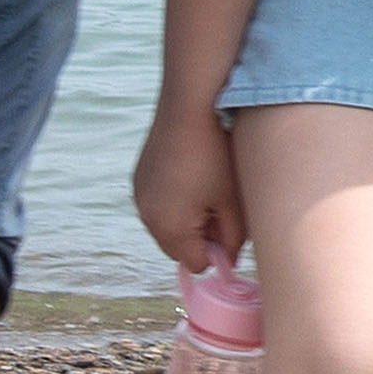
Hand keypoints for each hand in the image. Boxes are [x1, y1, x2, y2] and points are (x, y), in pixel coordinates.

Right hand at [131, 104, 244, 277]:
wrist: (188, 109)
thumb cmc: (215, 156)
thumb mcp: (232, 200)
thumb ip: (234, 238)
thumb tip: (230, 259)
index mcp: (170, 228)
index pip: (195, 264)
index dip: (217, 253)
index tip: (232, 230)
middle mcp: (147, 217)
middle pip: (178, 248)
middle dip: (201, 238)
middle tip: (222, 208)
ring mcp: (139, 196)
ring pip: (167, 226)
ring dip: (187, 219)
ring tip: (208, 189)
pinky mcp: (139, 179)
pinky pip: (158, 204)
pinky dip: (174, 201)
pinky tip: (192, 176)